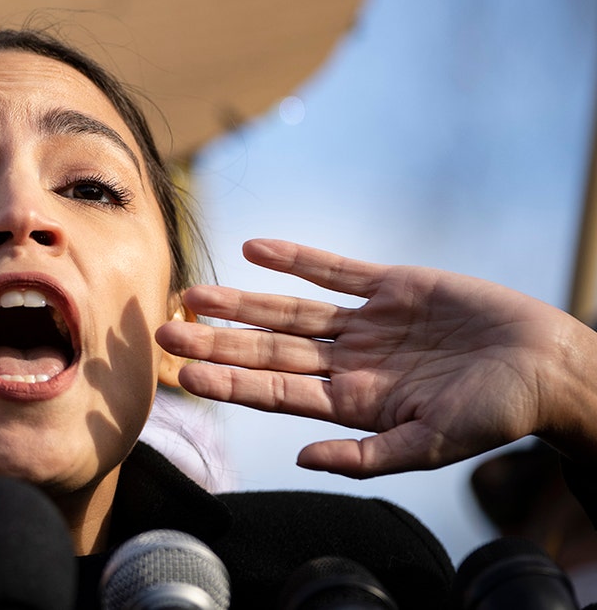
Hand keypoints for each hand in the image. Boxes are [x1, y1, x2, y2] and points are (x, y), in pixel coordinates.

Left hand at [155, 239, 596, 477]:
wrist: (545, 368)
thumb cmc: (493, 415)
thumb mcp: (429, 446)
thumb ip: (366, 457)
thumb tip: (301, 459)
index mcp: (352, 402)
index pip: (275, 390)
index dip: (230, 379)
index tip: (185, 372)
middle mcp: (348, 362)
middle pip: (269, 348)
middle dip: (217, 340)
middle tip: (163, 330)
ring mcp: (366, 323)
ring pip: (289, 309)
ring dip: (242, 301)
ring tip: (195, 292)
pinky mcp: (391, 287)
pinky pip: (334, 270)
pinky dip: (296, 258)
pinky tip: (254, 249)